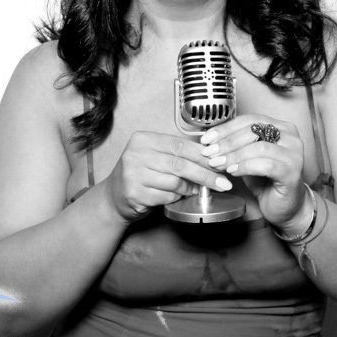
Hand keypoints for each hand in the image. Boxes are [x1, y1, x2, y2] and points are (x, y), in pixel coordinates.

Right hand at [104, 132, 232, 222]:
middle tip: (222, 183)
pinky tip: (175, 196)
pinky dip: (176, 197)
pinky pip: (166, 196)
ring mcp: (133, 174)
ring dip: (190, 188)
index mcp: (143, 139)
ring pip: (175, 182)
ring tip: (196, 190)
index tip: (221, 164)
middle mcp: (136, 154)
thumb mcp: (156, 157)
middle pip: (180, 164)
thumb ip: (178, 155)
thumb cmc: (140, 175)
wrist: (113, 197)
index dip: (203, 156)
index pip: (180, 145)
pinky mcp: (134, 193)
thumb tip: (212, 159)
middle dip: (205, 175)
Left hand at [199, 115, 309, 230]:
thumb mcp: (248, 157)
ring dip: (234, 156)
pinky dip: (245, 167)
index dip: (226, 128)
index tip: (208, 138)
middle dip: (227, 142)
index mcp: (281, 127)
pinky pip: (266, 165)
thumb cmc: (267, 180)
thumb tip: (211, 138)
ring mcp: (294, 154)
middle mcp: (291, 137)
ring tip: (219, 164)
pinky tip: (233, 171)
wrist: (284, 205)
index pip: (250, 120)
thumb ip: (236, 145)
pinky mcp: (292, 172)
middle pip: (254, 131)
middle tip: (210, 152)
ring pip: (259, 147)